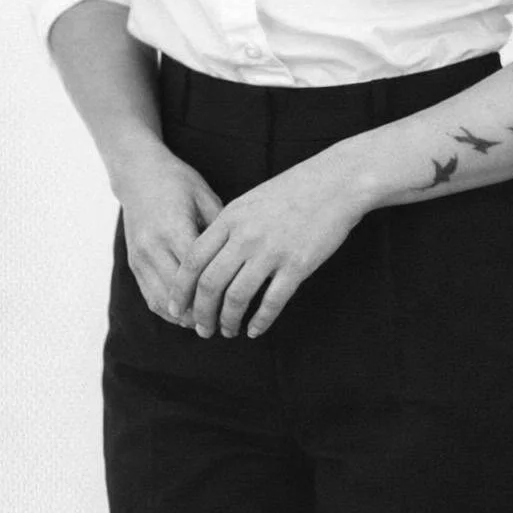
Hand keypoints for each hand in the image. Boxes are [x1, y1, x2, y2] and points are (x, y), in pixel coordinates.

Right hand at [115, 140, 224, 327]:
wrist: (138, 173)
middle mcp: (152, 247)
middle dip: (202, 313)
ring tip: (209, 325)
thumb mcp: (205, 196)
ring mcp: (140, 257)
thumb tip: (240, 259)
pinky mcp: (133, 263)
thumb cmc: (178, 181)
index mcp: (173, 228)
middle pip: (179, 293)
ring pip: (162, 301)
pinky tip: (188, 316)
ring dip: (184, 318)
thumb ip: (219, 228)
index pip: (197, 273)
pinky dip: (169, 311)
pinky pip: (150, 296)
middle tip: (227, 324)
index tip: (237, 307)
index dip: (216, 294)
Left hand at [165, 144, 369, 339]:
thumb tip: (207, 258)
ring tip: (227, 331)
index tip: (176, 309)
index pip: (193, 260)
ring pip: (237, 297)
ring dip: (227, 321)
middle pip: (210, 283)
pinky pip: (272, 302)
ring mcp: (272, 251)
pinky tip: (255, 330)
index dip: (180, 290)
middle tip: (201, 329)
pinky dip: (260, 321)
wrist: (336, 181)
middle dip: (201, 313)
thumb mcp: (251, 200)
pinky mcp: (297, 265)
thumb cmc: (294, 189)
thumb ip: (229, 226)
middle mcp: (246, 235)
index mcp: (231, 217)